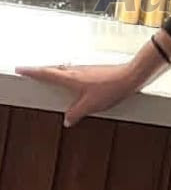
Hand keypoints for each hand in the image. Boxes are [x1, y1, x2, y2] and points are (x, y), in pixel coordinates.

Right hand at [14, 62, 141, 127]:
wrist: (131, 77)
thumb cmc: (112, 88)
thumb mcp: (90, 106)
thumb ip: (76, 113)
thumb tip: (67, 120)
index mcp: (71, 78)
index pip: (46, 74)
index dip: (32, 72)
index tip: (21, 69)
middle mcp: (77, 71)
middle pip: (54, 69)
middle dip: (42, 71)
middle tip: (32, 72)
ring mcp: (86, 69)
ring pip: (65, 70)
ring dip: (56, 72)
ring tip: (50, 76)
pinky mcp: (95, 71)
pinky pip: (76, 73)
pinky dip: (69, 76)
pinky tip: (75, 82)